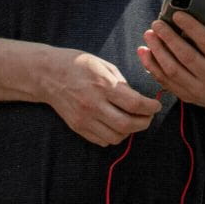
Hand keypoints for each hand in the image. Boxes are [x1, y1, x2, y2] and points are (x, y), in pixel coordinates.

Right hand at [41, 49, 161, 146]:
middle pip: (127, 125)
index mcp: (103, 86)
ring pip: (115, 137)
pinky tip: (116, 124)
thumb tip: (139, 99)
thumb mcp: (104, 65)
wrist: (48, 74)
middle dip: (144, 122)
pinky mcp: (77, 127)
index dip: (151, 107)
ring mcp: (84, 119)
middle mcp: (93, 105)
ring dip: (130, 131)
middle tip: (149, 116)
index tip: (156, 105)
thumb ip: (122, 83)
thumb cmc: (79, 65)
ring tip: (133, 120)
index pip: (134, 104)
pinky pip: (102, 140)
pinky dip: (114, 136)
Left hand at [137, 13, 204, 112]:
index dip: (191, 27)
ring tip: (149, 35)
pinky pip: (164, 81)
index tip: (177, 15)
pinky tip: (144, 51)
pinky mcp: (185, 96)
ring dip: (157, 51)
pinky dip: (152, 66)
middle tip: (157, 24)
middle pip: (186, 56)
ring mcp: (197, 89)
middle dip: (169, 38)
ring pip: (172, 70)